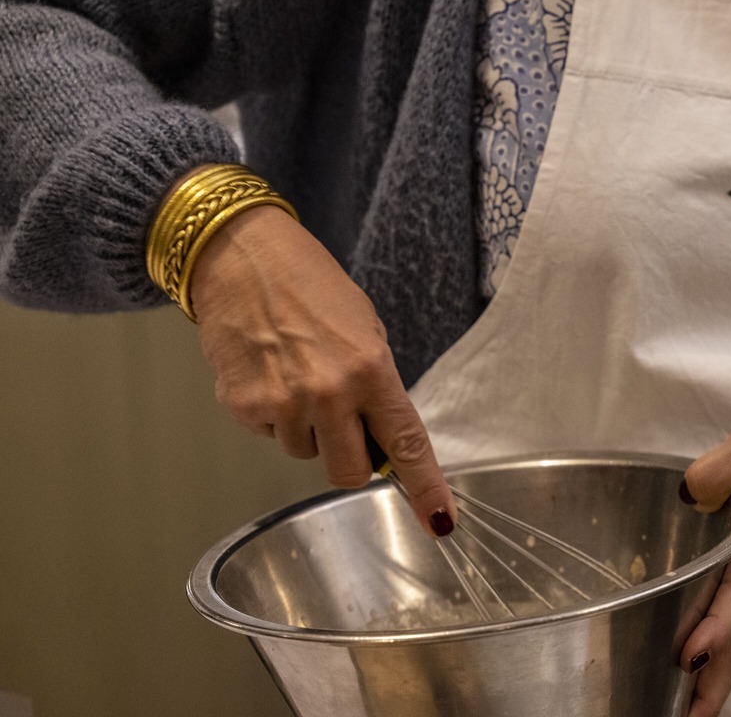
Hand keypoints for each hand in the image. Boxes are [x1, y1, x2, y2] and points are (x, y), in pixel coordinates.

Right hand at [188, 204, 455, 535]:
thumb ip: (377, 388)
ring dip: (307, 430)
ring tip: (297, 377)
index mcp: (370, 370)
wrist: (242, 258)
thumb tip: (383, 438)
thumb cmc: (310, 288)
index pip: (405, 444)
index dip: (425, 487)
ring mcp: (283, 404)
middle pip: (350, 472)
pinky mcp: (244, 408)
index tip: (439, 520)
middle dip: (351, 458)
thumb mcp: (364, 330)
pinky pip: (270, 436)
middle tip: (343, 423)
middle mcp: (328, 393)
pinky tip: (269, 374)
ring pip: (306, 454)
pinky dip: (273, 416)